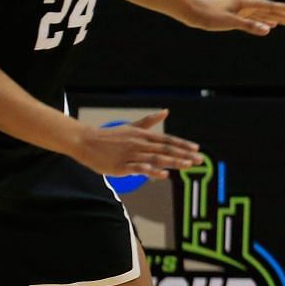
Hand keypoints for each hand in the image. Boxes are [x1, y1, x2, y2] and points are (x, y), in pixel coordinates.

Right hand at [71, 113, 201, 179]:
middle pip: (165, 149)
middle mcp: (139, 143)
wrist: (85, 142)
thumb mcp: (131, 127)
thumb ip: (149, 121)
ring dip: (173, 162)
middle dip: (184, 154)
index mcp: (142, 135)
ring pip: (155, 158)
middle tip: (199, 160)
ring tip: (187, 165)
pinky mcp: (120, 166)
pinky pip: (139, 168)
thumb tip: (166, 111)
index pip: (167, 140)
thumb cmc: (110, 136)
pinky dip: (152, 171)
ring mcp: (130, 154)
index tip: (196, 149)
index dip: (182, 144)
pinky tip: (163, 174)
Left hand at [187, 0, 284, 35]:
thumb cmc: (209, 15)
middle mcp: (246, 4)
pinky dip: (266, 21)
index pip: (271, 7)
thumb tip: (268, 29)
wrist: (192, 12)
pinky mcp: (237, 15)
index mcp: (247, 2)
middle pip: (271, 10)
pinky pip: (257, 18)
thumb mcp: (230, 22)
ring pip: (265, 14)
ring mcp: (242, 9)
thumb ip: (250, 26)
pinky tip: (271, 24)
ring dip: (279, 18)